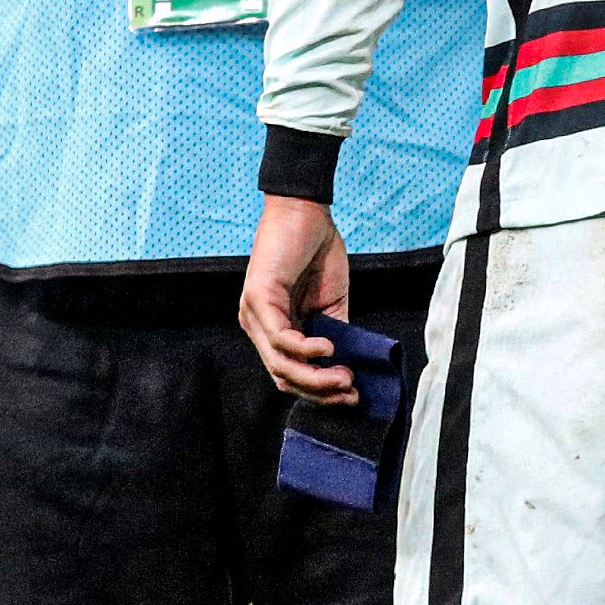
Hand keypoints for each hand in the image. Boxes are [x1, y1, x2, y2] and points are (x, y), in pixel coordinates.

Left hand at [239, 195, 355, 400]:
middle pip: (283, 377)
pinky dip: (306, 349)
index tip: (351, 393)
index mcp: (273, 327)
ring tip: (344, 376)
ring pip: (280, 365)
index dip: (319, 390)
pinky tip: (328, 348)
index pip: (289, 373)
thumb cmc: (316, 250)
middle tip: (351, 391)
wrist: (305, 210)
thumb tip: (348, 365)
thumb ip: (333, 332)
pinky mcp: (258, 298)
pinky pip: (281, 339)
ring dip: (315, 377)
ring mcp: (253, 314)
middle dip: (319, 391)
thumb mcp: (331, 301)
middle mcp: (257, 326)